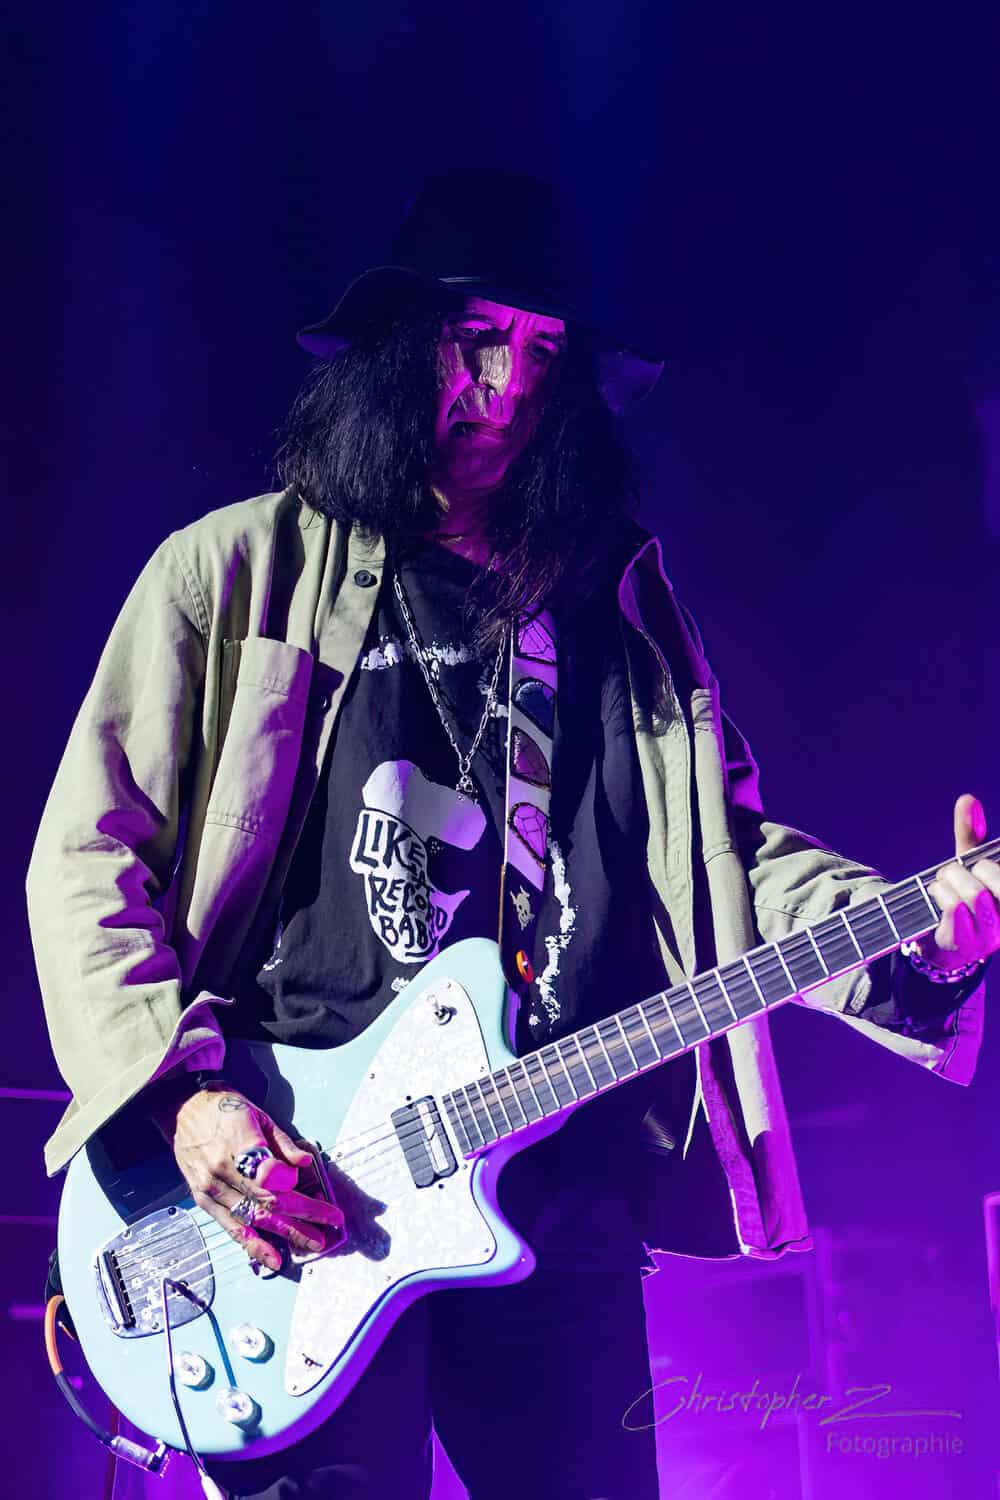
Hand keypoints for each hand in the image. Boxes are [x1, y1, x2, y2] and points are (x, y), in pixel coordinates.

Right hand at [160, 1085, 344, 1270]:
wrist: (184, 1110)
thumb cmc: (225, 1110)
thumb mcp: (260, 1115)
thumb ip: (283, 1143)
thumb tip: (306, 1164)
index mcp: (238, 1143)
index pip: (269, 1173)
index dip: (294, 1187)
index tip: (317, 1193)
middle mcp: (223, 1169)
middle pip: (267, 1199)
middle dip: (302, 1215)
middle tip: (328, 1224)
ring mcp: (211, 1189)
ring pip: (253, 1218)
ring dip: (285, 1233)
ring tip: (312, 1243)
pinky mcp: (204, 1201)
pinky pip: (231, 1228)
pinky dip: (253, 1245)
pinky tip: (273, 1258)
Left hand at [922, 794, 999, 972]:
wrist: (943, 942)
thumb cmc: (962, 898)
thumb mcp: (969, 863)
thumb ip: (971, 833)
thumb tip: (967, 798)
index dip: (989, 869)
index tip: (978, 865)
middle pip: (999, 883)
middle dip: (972, 868)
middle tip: (954, 870)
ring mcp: (989, 935)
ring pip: (975, 893)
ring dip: (951, 879)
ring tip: (942, 880)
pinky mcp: (964, 944)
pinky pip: (955, 908)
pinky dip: (941, 892)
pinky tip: (936, 892)